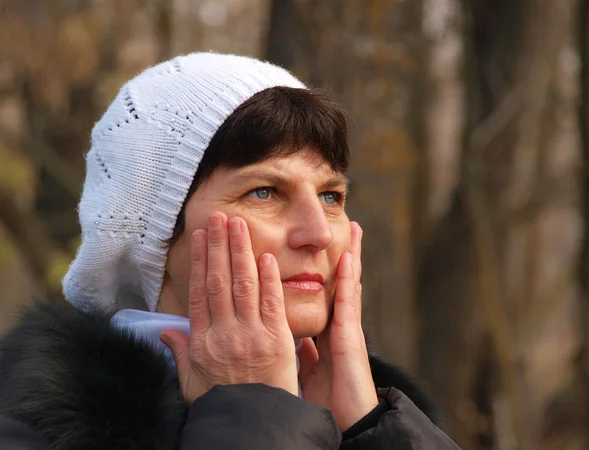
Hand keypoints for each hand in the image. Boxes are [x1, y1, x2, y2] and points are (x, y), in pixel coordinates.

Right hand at [160, 212, 297, 403]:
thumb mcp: (192, 381)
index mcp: (204, 341)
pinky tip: (263, 256)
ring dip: (240, 252)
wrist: (254, 422)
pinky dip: (268, 279)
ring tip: (238, 224)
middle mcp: (225, 332)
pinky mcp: (276, 340)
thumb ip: (181, 352)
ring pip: (243, 285)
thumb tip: (167, 330)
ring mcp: (251, 335)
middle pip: (219, 281)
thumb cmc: (223, 402)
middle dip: (219, 246)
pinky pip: (271, 303)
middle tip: (219, 217)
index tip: (200, 237)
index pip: (200, 291)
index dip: (199, 261)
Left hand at [298, 222, 377, 430]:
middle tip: (346, 225)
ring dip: (351, 255)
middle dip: (341, 254)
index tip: (325, 248)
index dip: (326, 270)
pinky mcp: (351, 339)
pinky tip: (349, 259)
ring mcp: (347, 330)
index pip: (325, 293)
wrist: (346, 423)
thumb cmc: (327, 401)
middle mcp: (339, 326)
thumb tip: (294, 338)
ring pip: (348, 284)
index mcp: (327, 332)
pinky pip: (348, 304)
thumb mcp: (309, 371)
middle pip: (339, 281)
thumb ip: (304, 351)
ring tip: (353, 228)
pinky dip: (349, 280)